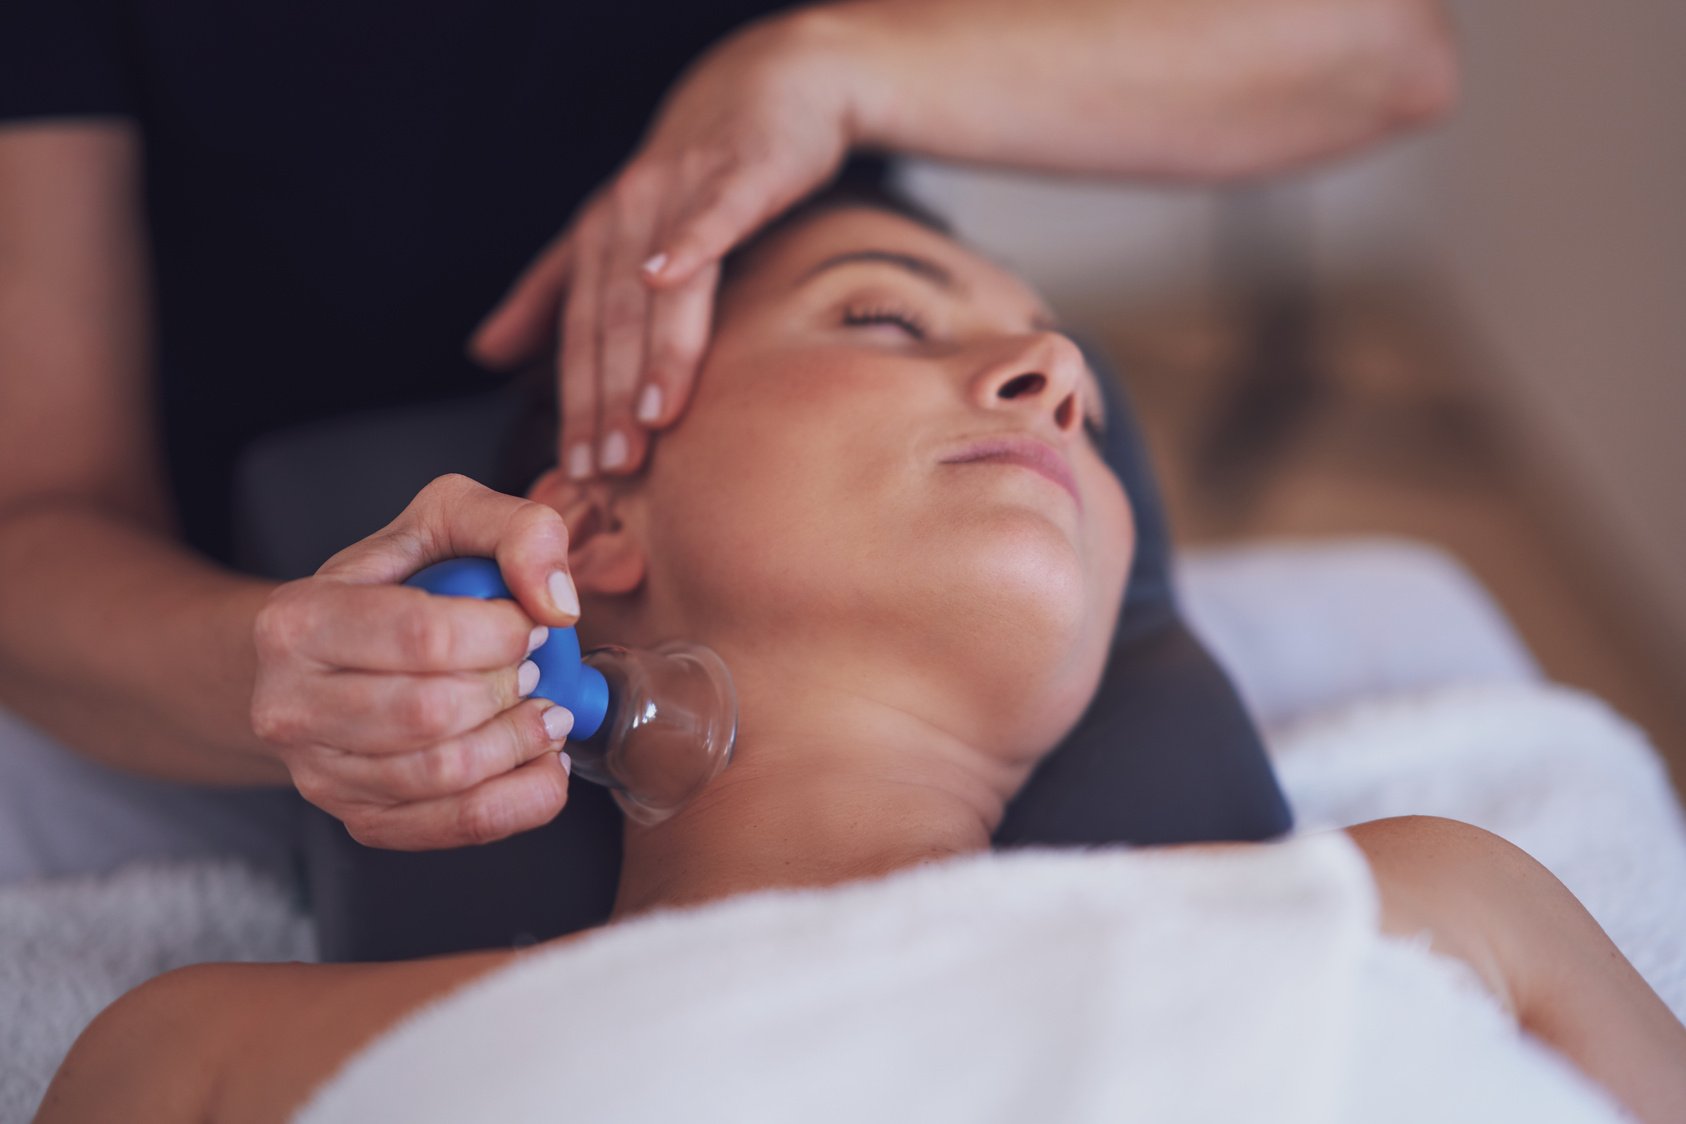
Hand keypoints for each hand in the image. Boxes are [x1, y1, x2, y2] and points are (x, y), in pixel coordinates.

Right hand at [250, 474, 580, 849]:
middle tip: (538, 673)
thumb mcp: (449, 518)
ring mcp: (319, 774)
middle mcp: (290, 705)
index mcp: (299, 621)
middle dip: (511, 692)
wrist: (331, 655)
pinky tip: (541, 763)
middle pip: (432, 713)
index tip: (530, 624)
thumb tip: (556, 601)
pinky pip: (455, 825)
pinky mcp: (360, 820)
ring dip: (521, 745)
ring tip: (546, 715)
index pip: (422, 636)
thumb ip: (517, 529)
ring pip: (445, 776)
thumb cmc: (397, 583)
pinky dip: (522, 798)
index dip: (500, 633)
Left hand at [468, 13, 859, 479]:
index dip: (576, 406)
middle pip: (612, 322)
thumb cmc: (698, 172)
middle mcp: (627, 218)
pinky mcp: (737, 171)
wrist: (768, 86)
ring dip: (652, 351)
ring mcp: (679, 193)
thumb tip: (482, 354)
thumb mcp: (617, 232)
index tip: (577, 473)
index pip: (580, 338)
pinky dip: (688, 242)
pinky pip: (712, 212)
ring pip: (658, 284)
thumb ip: (552, 294)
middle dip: (609, 401)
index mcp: (600, 241)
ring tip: (651, 419)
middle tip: (611, 470)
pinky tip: (670, 276)